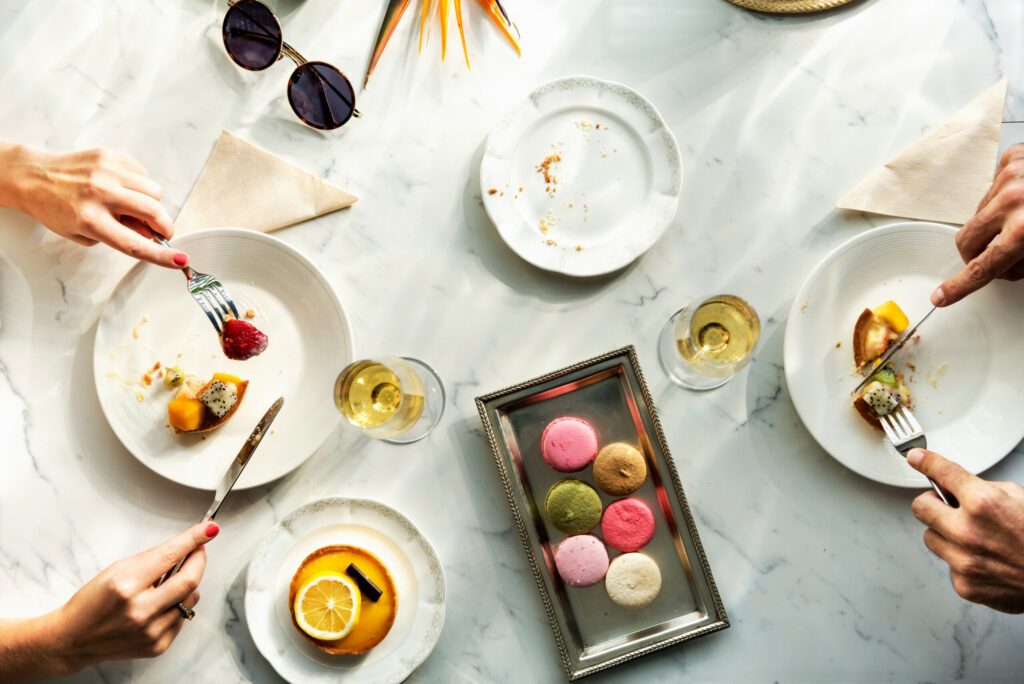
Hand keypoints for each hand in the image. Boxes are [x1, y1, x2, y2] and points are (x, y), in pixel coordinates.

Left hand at [0, 143, 188, 267]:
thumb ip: (119, 235)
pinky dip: (139, 184)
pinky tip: (122, 187)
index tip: (181, 260)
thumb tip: (150, 234)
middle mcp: (100, 194)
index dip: (161, 254)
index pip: (134, 243)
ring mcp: (106, 172)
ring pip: (153, 191)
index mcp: (90, 220)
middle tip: (161, 230)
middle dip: (164, 224)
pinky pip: (142, 173)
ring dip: (151, 202)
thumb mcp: (84, 233)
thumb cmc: (57, 209)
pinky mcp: (110, 156)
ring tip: (132, 204)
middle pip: (153, 212)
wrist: (34, 177)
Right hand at [0, 521, 218, 678]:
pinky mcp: (157, 645)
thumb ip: (153, 558)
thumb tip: (185, 546)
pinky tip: (161, 603)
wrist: (74, 638)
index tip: (210, 528)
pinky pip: (182, 617)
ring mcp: (150, 631)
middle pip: (190, 580)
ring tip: (168, 582)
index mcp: (126, 585)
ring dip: (188, 584)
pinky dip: (178, 605)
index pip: (170, 556)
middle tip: (198, 550)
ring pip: (191, 598)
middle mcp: (140, 611)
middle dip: (199, 560)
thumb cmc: (93, 601)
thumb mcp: (117, 569)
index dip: (194, 539)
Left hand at [908, 448, 1023, 612]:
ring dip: (945, 534)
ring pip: (930, 537)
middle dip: (932, 504)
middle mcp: (967, 531)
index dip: (925, 461)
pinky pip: (948, 564)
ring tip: (974, 538)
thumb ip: (985, 489)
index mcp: (983, 503)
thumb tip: (958, 486)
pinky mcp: (964, 584)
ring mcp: (963, 560)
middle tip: (947, 507)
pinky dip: (961, 560)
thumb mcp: (1020, 498)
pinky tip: (984, 560)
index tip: (916, 457)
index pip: (941, 473)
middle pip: (920, 507)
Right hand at [932, 143, 1023, 306]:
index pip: (981, 268)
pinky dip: (1003, 195)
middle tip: (1002, 256)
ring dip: (995, 222)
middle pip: (967, 240)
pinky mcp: (1013, 158)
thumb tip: (1005, 271)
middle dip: (978, 253)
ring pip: (978, 212)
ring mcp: (1010, 176)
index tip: (941, 296)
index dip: (959, 287)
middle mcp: (1012, 201)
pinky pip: (991, 185)